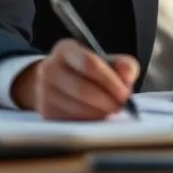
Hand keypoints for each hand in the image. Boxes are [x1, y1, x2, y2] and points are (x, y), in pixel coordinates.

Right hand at [10, 39, 139, 119]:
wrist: (58, 84)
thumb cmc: (88, 73)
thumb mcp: (106, 61)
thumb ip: (123, 65)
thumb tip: (128, 76)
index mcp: (65, 49)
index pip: (89, 63)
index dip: (109, 81)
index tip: (125, 94)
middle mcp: (50, 68)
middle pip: (83, 89)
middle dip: (107, 101)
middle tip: (121, 107)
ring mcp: (44, 91)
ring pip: (78, 109)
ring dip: (100, 114)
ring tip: (111, 112)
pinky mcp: (46, 112)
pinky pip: (72, 121)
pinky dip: (90, 122)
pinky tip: (98, 117)